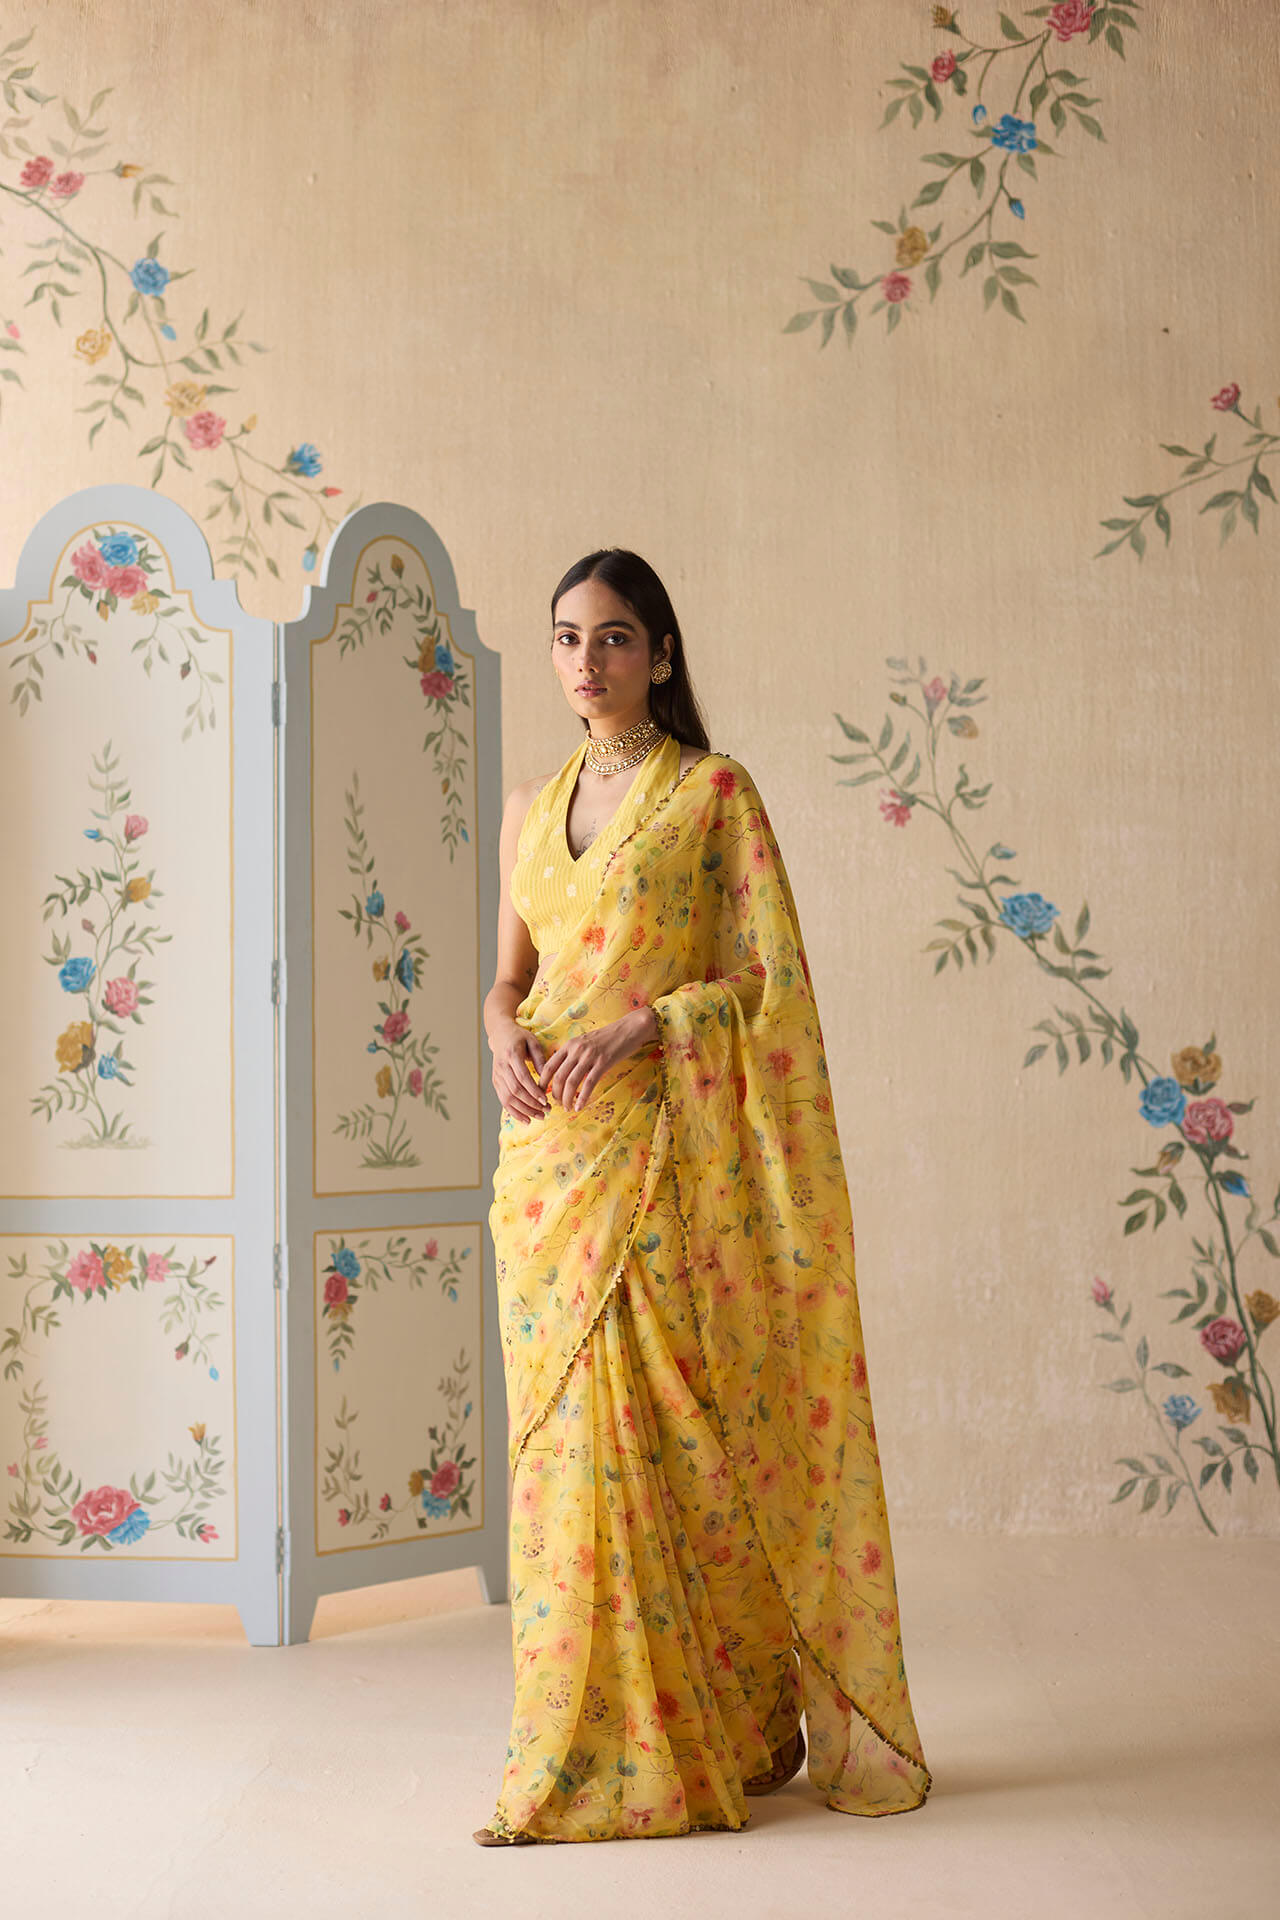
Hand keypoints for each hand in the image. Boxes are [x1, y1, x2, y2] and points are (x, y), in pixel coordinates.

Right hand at [489, 1019, 549, 1123]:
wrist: (500, 1035)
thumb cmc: (520, 1037)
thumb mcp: (533, 1042)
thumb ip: (540, 1058)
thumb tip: (547, 1077)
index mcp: (512, 1055)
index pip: (522, 1077)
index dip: (533, 1091)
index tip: (546, 1100)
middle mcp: (502, 1066)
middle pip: (515, 1090)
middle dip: (531, 1104)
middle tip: (547, 1111)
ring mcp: (497, 1075)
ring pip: (508, 1098)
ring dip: (524, 1110)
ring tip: (540, 1116)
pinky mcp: (495, 1082)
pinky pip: (503, 1100)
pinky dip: (514, 1112)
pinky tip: (526, 1119)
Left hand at [538, 1006, 658, 1113]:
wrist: (629, 1028)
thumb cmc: (607, 1037)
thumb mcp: (585, 1042)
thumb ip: (573, 1054)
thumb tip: (563, 1071)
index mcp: (569, 1045)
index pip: (549, 1066)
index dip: (542, 1082)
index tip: (542, 1094)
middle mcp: (576, 1050)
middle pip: (558, 1077)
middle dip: (554, 1094)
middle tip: (557, 1104)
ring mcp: (589, 1056)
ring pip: (571, 1082)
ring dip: (566, 1098)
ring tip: (567, 1108)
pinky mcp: (603, 1062)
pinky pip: (589, 1083)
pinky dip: (582, 1097)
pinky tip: (580, 1106)